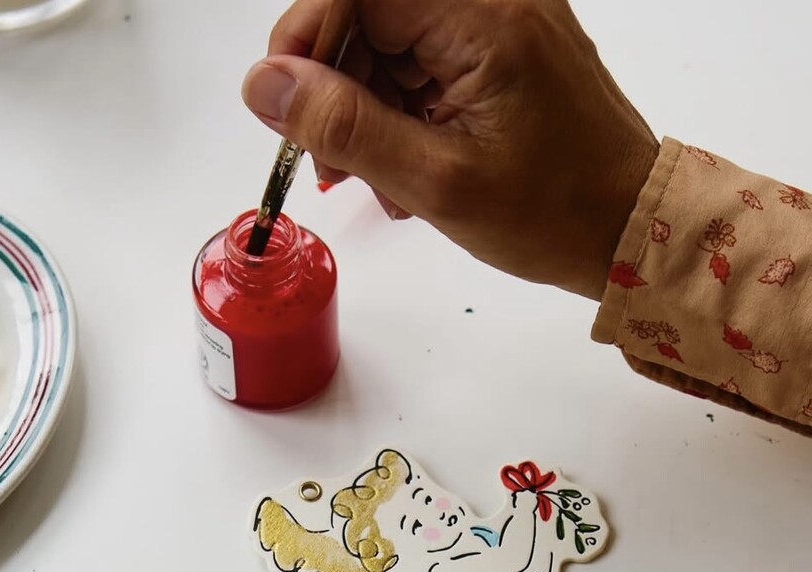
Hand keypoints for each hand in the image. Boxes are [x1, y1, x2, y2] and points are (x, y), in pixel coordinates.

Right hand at [242, 0, 658, 298]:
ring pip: (390, 38)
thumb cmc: (554, 214)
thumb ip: (345, 128)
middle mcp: (495, 0)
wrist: (626, 229)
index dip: (306, 38)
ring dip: (362, 106)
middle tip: (326, 159)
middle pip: (369, 10)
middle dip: (332, 82)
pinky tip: (401, 165)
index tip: (284, 102)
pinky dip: (398, 110)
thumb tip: (264, 86)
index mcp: (484, 17)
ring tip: (365, 177)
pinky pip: (423, 58)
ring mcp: (501, 20)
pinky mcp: (504, 46)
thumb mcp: (435, 183)